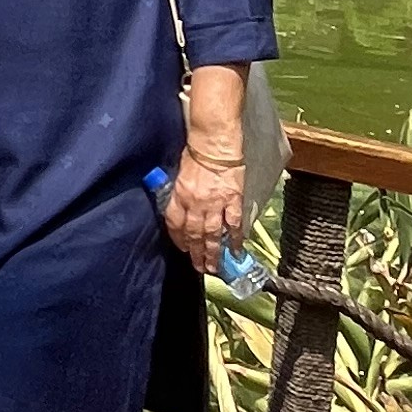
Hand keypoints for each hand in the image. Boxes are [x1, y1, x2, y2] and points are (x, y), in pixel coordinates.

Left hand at [161, 148, 243, 268]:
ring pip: (213, 235)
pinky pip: (233, 225)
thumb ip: (181, 195)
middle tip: (199, 267)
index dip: (179, 239)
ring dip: (213, 253)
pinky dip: (235, 240)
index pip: (175, 224)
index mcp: (180, 196)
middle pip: (194, 234)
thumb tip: (183, 209)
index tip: (183, 249)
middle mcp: (196, 204)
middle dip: (196, 253)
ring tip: (214, 267)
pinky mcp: (233, 200)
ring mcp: (215, 204)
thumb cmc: (196, 153)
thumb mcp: (181, 174)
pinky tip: (236, 251)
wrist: (215, 144)